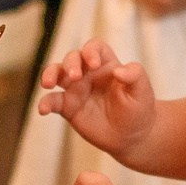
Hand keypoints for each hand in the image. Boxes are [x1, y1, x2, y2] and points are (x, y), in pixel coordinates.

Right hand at [35, 37, 156, 159]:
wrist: (132, 136)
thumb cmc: (138, 109)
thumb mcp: (142, 91)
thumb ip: (135, 76)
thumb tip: (119, 71)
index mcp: (106, 65)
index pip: (94, 48)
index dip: (91, 51)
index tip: (94, 64)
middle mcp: (88, 73)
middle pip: (73, 58)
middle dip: (70, 64)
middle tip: (75, 76)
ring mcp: (76, 89)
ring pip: (57, 74)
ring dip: (50, 74)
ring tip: (48, 84)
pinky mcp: (68, 107)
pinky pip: (52, 101)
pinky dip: (45, 103)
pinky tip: (43, 110)